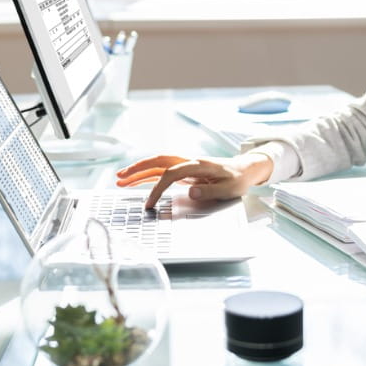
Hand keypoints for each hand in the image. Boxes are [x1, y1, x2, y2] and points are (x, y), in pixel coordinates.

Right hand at [115, 153, 273, 208]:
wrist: (245, 169)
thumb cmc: (238, 179)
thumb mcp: (229, 189)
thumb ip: (209, 190)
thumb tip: (190, 192)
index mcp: (198, 165)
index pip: (171, 174)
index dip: (157, 188)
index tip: (149, 204)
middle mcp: (189, 161)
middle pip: (158, 161)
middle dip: (138, 169)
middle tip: (120, 178)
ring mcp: (186, 165)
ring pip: (158, 164)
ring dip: (139, 170)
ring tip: (120, 179)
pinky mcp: (185, 170)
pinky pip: (162, 170)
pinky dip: (148, 175)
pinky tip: (137, 181)